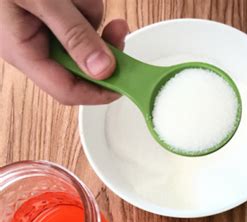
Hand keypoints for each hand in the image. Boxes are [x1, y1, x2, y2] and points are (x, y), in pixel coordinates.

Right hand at [0, 0, 128, 104]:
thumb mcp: (40, 0)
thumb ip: (73, 34)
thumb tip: (104, 70)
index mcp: (24, 52)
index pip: (67, 90)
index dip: (99, 92)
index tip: (127, 83)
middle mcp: (34, 45)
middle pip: (82, 63)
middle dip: (100, 43)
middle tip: (119, 28)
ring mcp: (42, 28)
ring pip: (84, 35)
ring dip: (88, 13)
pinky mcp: (51, 12)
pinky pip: (79, 15)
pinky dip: (81, 3)